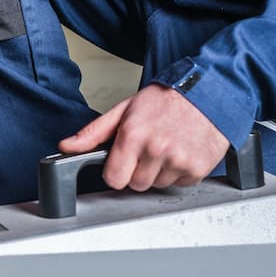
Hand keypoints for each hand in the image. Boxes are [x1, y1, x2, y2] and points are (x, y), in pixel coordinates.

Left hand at [59, 85, 229, 190]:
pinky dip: (180, 172)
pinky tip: (182, 151)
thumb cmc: (166, 99)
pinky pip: (181, 184)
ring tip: (167, 147)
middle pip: (136, 185)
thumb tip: (67, 146)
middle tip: (148, 150)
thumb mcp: (124, 110)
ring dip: (160, 171)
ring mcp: (178, 160)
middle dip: (139, 171)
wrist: (208, 91)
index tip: (123, 162)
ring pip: (158, 185)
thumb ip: (93, 133)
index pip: (114, 179)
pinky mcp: (197, 168)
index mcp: (133, 135)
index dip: (116, 172)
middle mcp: (156, 149)